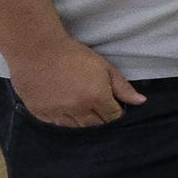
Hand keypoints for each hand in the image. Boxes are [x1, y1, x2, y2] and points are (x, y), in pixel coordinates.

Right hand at [10, 39, 145, 127]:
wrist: (36, 49)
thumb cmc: (73, 55)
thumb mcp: (104, 67)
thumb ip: (123, 87)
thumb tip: (141, 102)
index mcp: (96, 97)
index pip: (113, 117)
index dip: (115, 111)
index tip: (112, 105)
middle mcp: (78, 109)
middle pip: (97, 125)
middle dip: (101, 118)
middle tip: (97, 106)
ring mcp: (58, 113)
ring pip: (77, 128)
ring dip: (83, 121)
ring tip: (81, 107)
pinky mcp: (41, 114)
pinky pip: (57, 124)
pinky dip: (64, 120)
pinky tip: (65, 108)